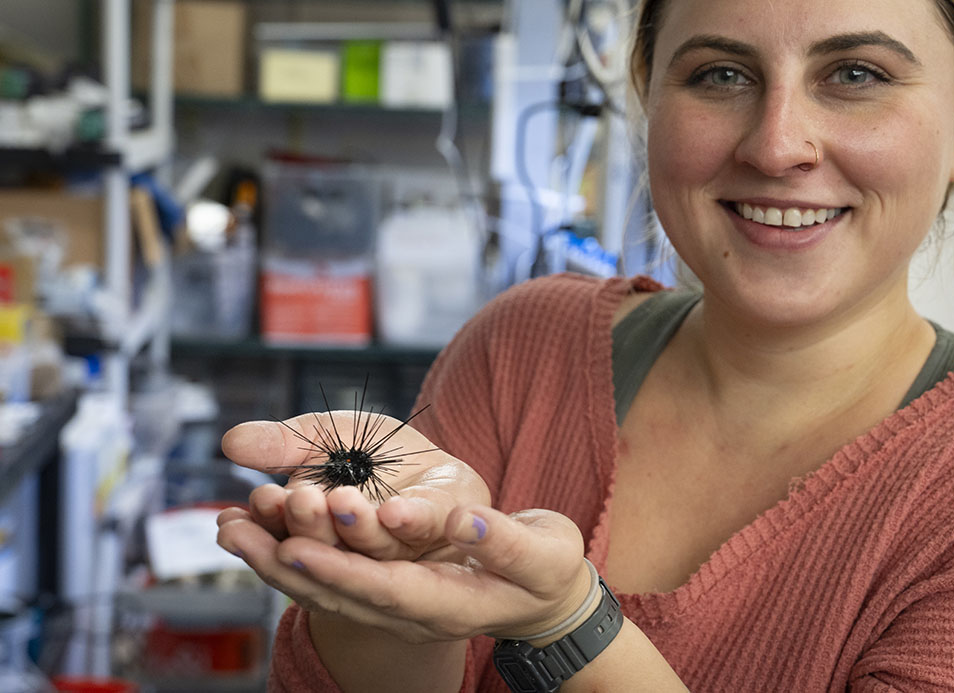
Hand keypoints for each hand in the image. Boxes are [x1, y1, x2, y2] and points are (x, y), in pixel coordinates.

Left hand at [217, 500, 594, 645]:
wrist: (544, 599)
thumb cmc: (547, 571)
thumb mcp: (542, 554)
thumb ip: (501, 539)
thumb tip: (460, 517)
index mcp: (447, 603)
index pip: (383, 588)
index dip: (338, 569)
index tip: (295, 544)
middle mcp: (411, 612)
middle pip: (339, 593)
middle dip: (285, 564)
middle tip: (237, 530)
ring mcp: (396, 605)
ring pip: (326, 589)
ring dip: (276, 561)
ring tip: (231, 527)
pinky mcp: (387, 589)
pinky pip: (332, 576)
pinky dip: (294, 556)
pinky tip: (264, 531)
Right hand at [219, 409, 490, 560]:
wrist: (431, 457)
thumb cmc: (369, 454)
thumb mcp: (323, 436)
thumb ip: (283, 443)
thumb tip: (230, 442)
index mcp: (317, 535)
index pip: (281, 539)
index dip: (259, 531)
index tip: (233, 520)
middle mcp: (356, 551)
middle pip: (325, 549)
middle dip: (306, 525)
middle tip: (293, 500)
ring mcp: (400, 545)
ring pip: (372, 545)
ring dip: (354, 526)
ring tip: (340, 502)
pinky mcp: (441, 523)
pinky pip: (424, 526)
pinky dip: (408, 519)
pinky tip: (394, 512)